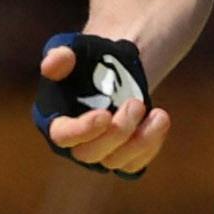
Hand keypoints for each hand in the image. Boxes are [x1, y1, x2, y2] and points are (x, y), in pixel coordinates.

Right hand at [37, 33, 165, 175]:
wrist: (113, 67)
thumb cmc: (87, 59)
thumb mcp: (73, 49)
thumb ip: (60, 55)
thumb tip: (53, 63)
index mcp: (55, 119)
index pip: (62, 136)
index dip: (82, 130)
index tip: (104, 115)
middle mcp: (75, 142)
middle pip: (90, 154)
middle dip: (117, 132)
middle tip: (136, 103)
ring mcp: (100, 153)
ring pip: (115, 162)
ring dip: (140, 141)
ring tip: (160, 114)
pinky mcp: (122, 156)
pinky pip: (135, 164)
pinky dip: (151, 146)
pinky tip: (159, 121)